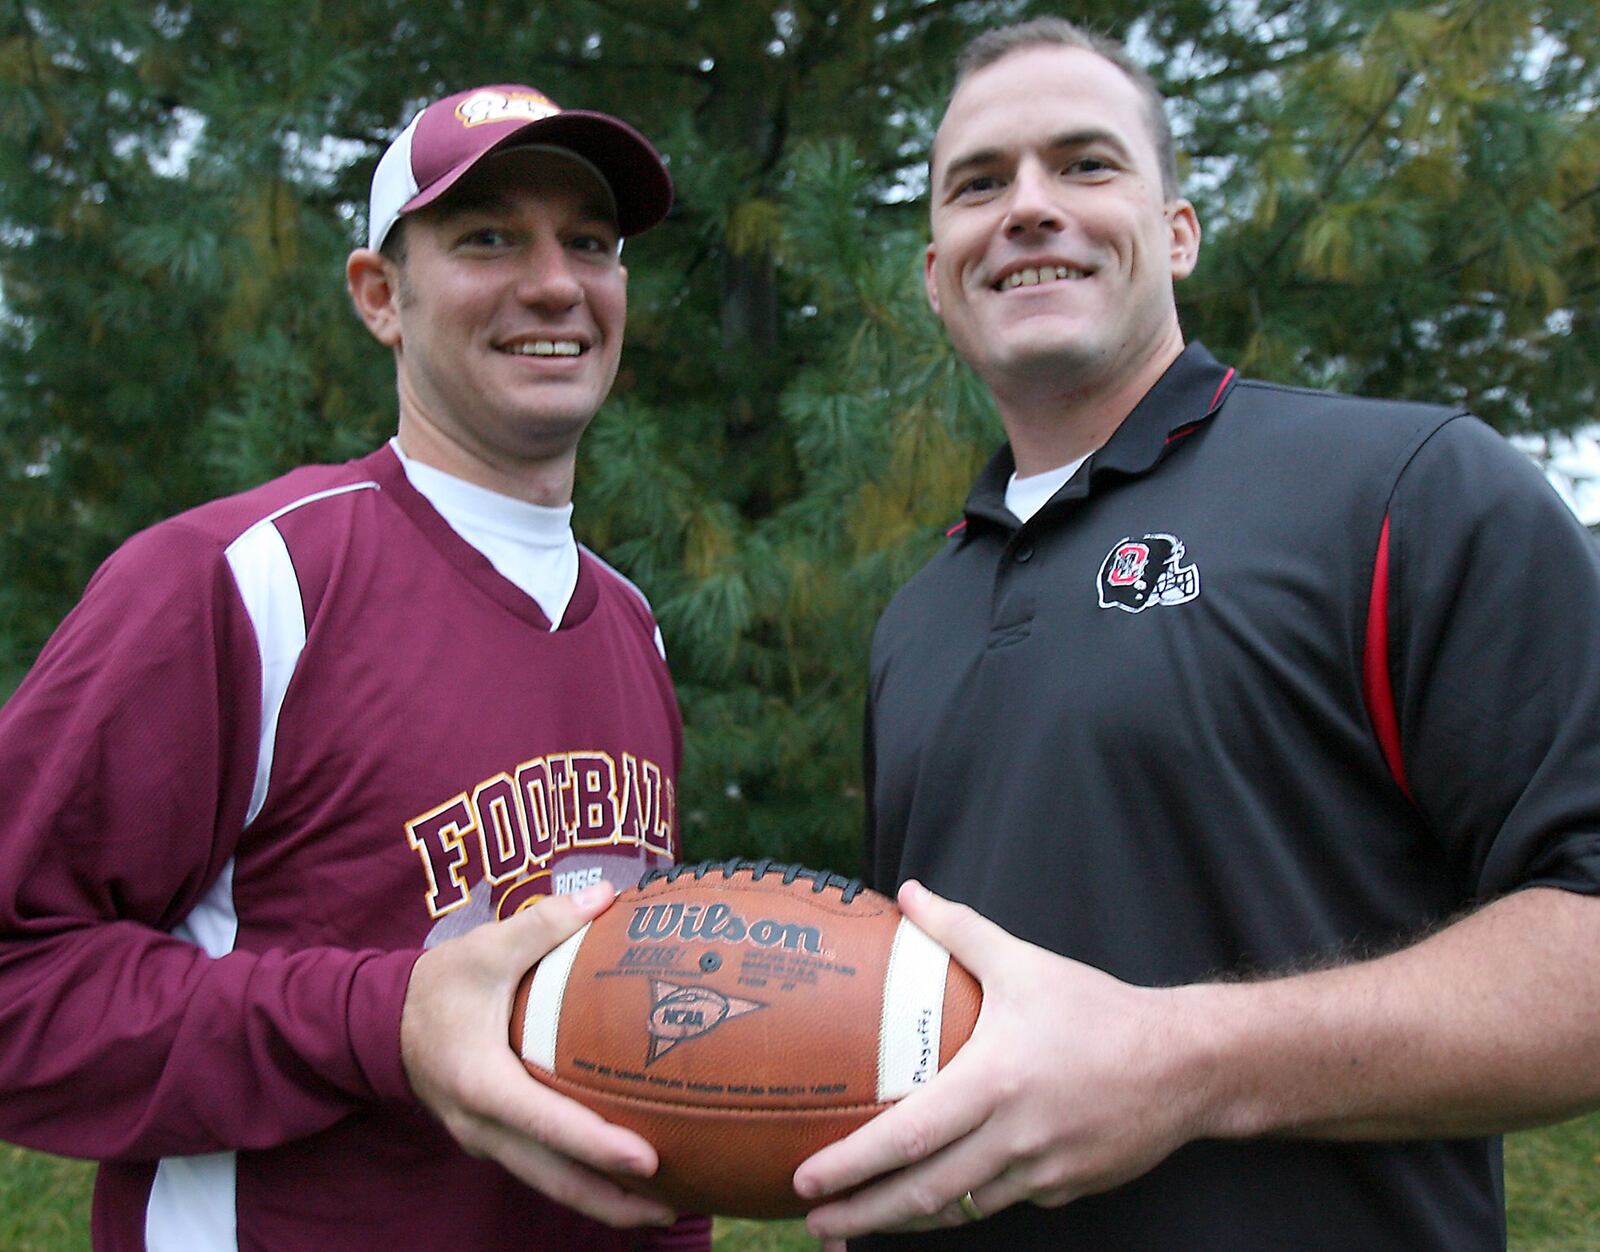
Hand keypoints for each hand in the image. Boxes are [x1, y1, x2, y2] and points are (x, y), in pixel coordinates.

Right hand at [401, 882, 676, 1227]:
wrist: (381, 1024)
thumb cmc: (438, 986)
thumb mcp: (484, 948)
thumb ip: (543, 924)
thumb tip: (606, 895)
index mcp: (481, 1083)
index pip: (547, 1123)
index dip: (597, 1145)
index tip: (648, 1161)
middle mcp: (484, 1127)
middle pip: (555, 1180)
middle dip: (614, 1201)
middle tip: (674, 1207)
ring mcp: (487, 1142)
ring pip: (551, 1186)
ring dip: (604, 1201)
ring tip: (665, 1207)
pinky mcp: (496, 1142)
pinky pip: (544, 1171)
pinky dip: (584, 1182)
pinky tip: (627, 1179)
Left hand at [794, 881, 1207, 1239]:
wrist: (1187, 1065)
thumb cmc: (1099, 1010)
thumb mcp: (1026, 963)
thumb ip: (960, 929)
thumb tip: (907, 893)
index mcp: (996, 1081)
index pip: (909, 1135)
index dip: (853, 1164)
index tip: (806, 1179)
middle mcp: (1015, 1136)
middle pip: (924, 1192)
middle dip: (863, 1214)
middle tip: (815, 1224)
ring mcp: (1041, 1171)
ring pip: (959, 1209)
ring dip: (903, 1222)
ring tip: (855, 1229)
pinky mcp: (1064, 1190)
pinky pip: (1001, 1202)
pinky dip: (961, 1207)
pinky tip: (929, 1205)